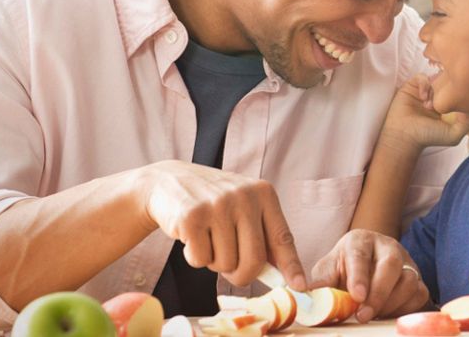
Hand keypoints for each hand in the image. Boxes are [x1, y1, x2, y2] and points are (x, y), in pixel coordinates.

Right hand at [138, 160, 305, 289]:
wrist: (169, 182)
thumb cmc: (214, 203)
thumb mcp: (245, 208)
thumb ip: (264, 237)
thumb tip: (285, 277)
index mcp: (264, 193)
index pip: (282, 237)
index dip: (292, 266)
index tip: (300, 286)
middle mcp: (244, 196)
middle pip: (254, 261)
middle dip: (241, 275)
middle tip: (229, 267)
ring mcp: (217, 205)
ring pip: (226, 264)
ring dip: (214, 261)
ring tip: (208, 237)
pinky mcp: (191, 217)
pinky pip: (200, 260)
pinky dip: (195, 257)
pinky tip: (191, 236)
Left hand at [309, 229, 428, 321]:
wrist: (363, 273)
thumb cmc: (343, 272)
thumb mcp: (327, 274)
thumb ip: (319, 285)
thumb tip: (303, 295)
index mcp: (360, 240)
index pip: (360, 254)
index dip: (359, 276)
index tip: (356, 296)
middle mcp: (387, 246)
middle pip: (391, 264)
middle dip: (378, 293)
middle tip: (363, 315)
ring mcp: (406, 261)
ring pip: (409, 280)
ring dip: (391, 303)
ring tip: (373, 316)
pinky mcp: (418, 278)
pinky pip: (419, 294)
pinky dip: (405, 308)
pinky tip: (387, 314)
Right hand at [379, 74, 468, 150]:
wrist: (405, 136)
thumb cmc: (428, 137)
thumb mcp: (454, 135)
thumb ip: (468, 124)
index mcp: (447, 105)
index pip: (458, 90)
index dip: (458, 92)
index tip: (454, 102)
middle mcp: (436, 96)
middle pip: (447, 82)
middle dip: (446, 88)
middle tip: (441, 102)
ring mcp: (425, 90)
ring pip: (435, 78)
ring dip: (434, 88)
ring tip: (429, 103)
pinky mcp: (412, 86)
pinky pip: (421, 77)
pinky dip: (424, 84)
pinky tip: (422, 97)